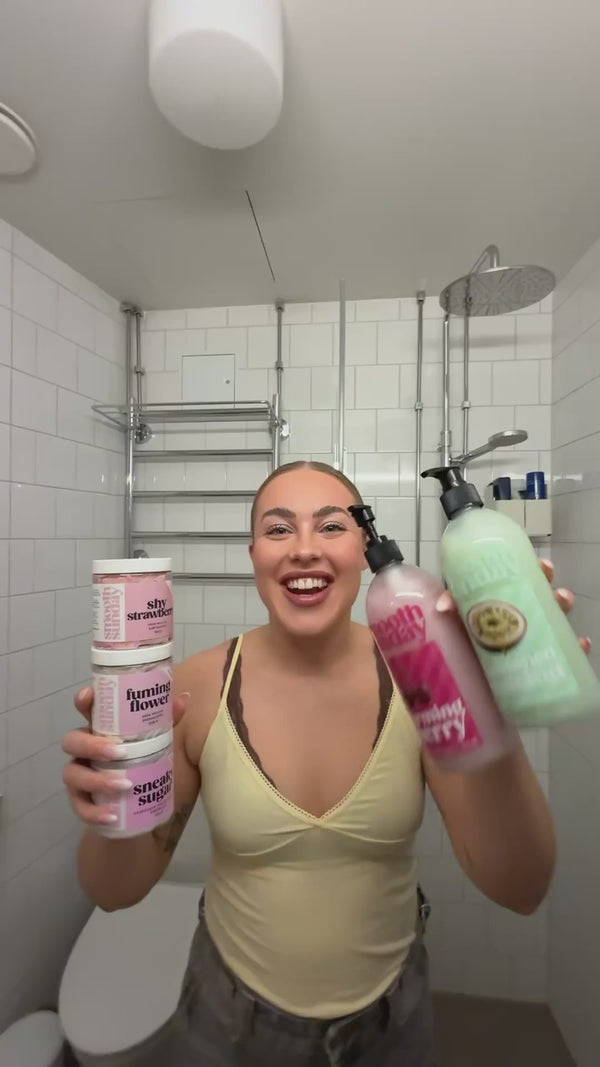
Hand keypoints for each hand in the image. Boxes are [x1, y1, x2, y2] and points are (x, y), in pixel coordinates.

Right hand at [62, 688, 188, 827]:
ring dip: (96, 780)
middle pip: (72, 741)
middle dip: (92, 745)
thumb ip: (166, 721)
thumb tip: (183, 698)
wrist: (134, 807)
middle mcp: (83, 750)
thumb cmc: (140, 762)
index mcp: (98, 729)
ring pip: (73, 774)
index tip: (88, 697)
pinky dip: (94, 812)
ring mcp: (78, 776)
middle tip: (119, 752)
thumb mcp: (155, 741)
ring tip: (124, 785)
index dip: (83, 701)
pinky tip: (112, 815)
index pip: (84, 710)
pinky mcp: (80, 802)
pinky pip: (80, 807)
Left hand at [436, 558, 590, 654]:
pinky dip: (575, 647)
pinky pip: (563, 649)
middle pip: (546, 597)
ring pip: (556, 619)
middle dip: (556, 594)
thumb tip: (442, 607)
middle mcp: (523, 611)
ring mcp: (532, 633)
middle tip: (558, 595)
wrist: (461, 664)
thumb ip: (453, 603)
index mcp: (506, 594)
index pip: (527, 577)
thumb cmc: (464, 628)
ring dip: (564, 616)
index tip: (546, 568)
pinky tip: (581, 646)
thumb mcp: (458, 613)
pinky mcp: (539, 655)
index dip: (540, 570)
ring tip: (565, 619)